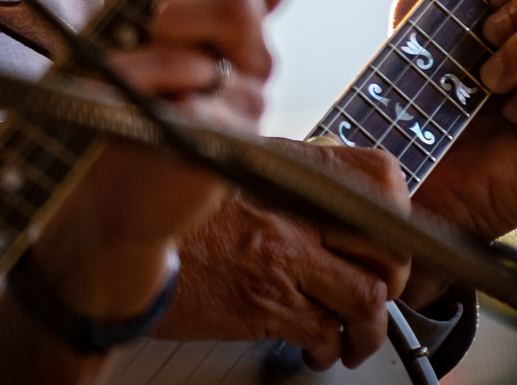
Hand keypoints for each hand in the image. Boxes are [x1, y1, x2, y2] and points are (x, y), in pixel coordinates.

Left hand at [12, 0, 285, 340]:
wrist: (99, 180)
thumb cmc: (122, 90)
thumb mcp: (136, 10)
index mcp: (237, 28)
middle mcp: (252, 65)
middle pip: (245, 0)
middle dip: (190, 2)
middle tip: (153, 24)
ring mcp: (245, 106)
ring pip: (226, 42)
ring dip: (162, 45)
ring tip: (128, 69)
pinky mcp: (226, 144)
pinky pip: (201, 94)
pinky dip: (151, 85)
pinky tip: (130, 100)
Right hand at [163, 139, 410, 368]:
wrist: (119, 240)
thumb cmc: (172, 209)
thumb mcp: (231, 166)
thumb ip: (281, 175)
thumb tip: (325, 192)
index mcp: (287, 167)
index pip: (381, 177)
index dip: (397, 209)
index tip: (385, 235)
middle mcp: (293, 209)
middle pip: (387, 245)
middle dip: (390, 280)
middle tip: (373, 293)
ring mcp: (282, 257)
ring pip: (368, 298)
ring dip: (367, 326)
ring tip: (352, 334)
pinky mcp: (264, 304)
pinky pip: (326, 334)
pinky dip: (329, 349)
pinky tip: (313, 347)